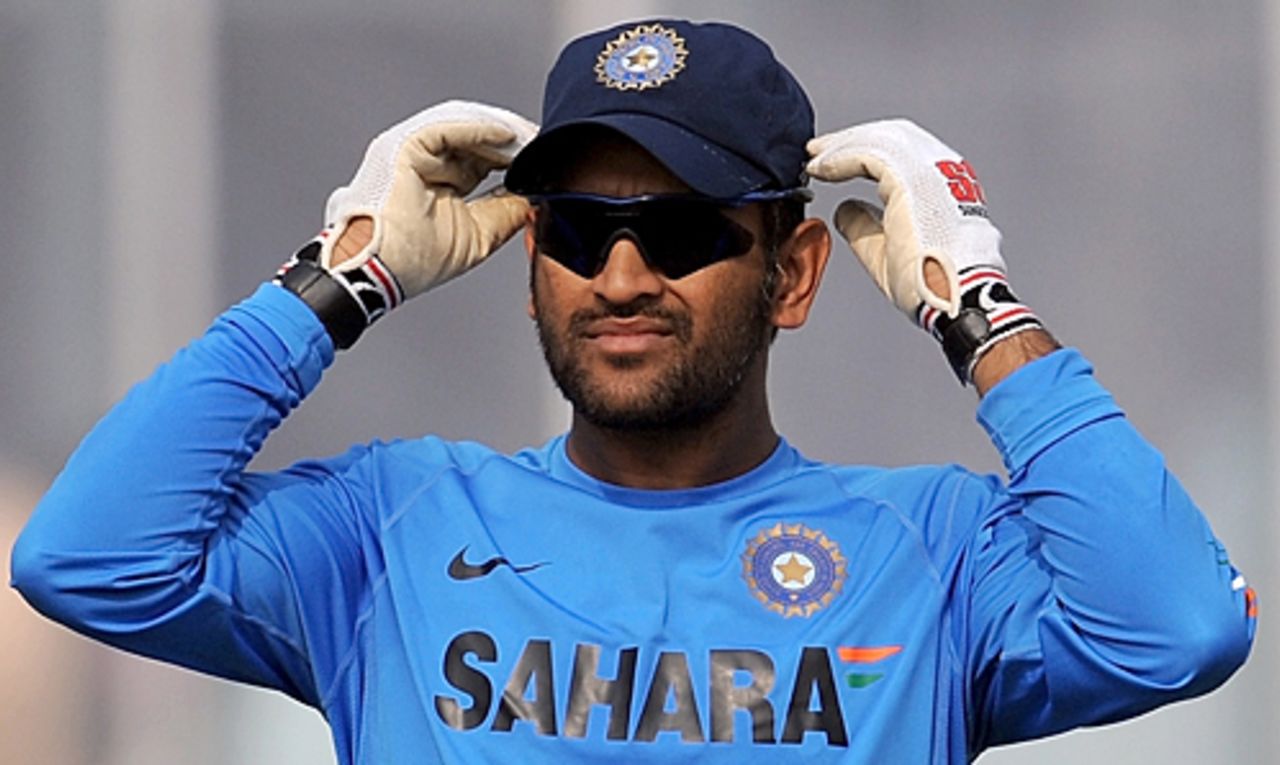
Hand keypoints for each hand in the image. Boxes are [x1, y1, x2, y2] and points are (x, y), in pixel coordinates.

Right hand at [322, 100, 537, 301]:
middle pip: (474, 137)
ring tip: (528, 140)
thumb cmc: (413, 261)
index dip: (511, 155)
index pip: (480, 156)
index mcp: (438, 179)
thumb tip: (534, 197)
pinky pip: (447, 127)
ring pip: (462, 126)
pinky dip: (480, 129)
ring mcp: (411, 150)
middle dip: (511, 139)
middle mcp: (424, 160)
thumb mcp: (477, 234)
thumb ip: (505, 212)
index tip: (540, 159)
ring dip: (500, 131)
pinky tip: (507, 136)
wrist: (378, 270)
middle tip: (540, 143)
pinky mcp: (403, 146)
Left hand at [806, 119, 1044, 383]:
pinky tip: (819, 169)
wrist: (954, 297)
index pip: (901, 153)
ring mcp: (931, 172)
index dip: (862, 152)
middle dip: (850, 140)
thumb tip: (844, 209)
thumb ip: (864, 227)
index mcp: (943, 186)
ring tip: (813, 156)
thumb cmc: (930, 285)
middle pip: (891, 137)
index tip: (831, 162)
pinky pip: (870, 155)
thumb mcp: (886, 252)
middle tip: (816, 150)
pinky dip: (841, 158)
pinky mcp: (914, 179)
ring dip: (841, 145)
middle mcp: (943, 171)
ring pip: (880, 139)